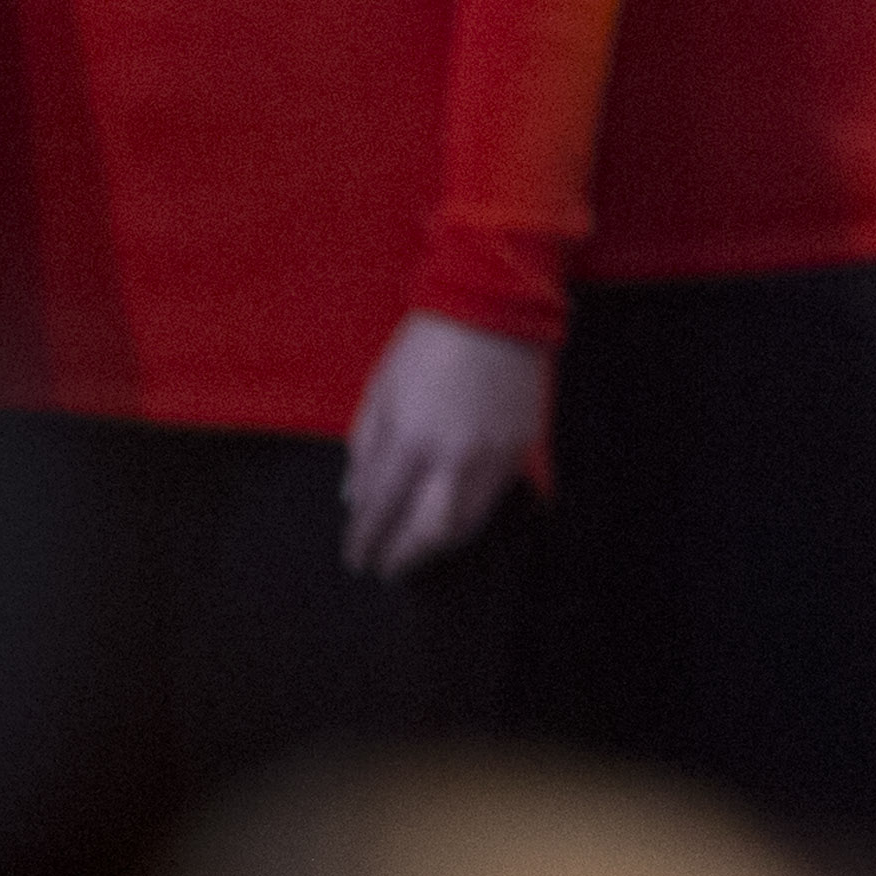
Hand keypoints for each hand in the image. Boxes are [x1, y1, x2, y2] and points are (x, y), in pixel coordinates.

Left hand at [340, 313, 548, 582]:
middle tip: (384, 569)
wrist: (495, 306)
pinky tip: (452, 527)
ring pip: (465, 524)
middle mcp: (451, 456)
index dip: (365, 538)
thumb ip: (366, 445)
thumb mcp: (381, 387)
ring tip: (418, 555)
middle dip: (401, 556)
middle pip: (425, 529)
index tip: (356, 556)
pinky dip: (470, 521)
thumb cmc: (429, 342)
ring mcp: (492, 455)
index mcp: (410, 437)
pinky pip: (493, 500)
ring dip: (436, 548)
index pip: (381, 507)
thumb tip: (355, 494)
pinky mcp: (520, 449)